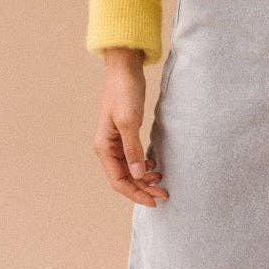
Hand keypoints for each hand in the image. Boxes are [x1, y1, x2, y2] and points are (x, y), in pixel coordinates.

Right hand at [94, 48, 168, 206]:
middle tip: (164, 195)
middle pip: (125, 178)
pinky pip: (133, 157)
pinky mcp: (126, 132)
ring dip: (144, 178)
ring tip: (162, 181)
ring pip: (130, 168)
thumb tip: (138, 175)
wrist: (124, 67)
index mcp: (104, 147)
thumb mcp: (129, 121)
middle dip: (143, 188)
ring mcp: (116, 140)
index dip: (136, 194)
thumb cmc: (124, 91)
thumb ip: (133, 149)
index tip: (154, 201)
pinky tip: (155, 165)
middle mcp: (108, 147)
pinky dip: (144, 165)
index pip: (118, 181)